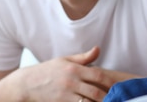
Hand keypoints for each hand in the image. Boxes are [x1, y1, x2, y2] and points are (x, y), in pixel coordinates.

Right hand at [0, 46, 115, 101]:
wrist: (26, 84)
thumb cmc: (47, 71)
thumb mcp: (64, 60)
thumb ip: (83, 57)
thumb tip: (98, 49)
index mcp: (74, 68)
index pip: (98, 75)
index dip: (111, 82)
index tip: (120, 87)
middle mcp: (71, 81)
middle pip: (96, 91)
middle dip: (109, 97)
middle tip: (121, 99)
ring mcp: (65, 94)